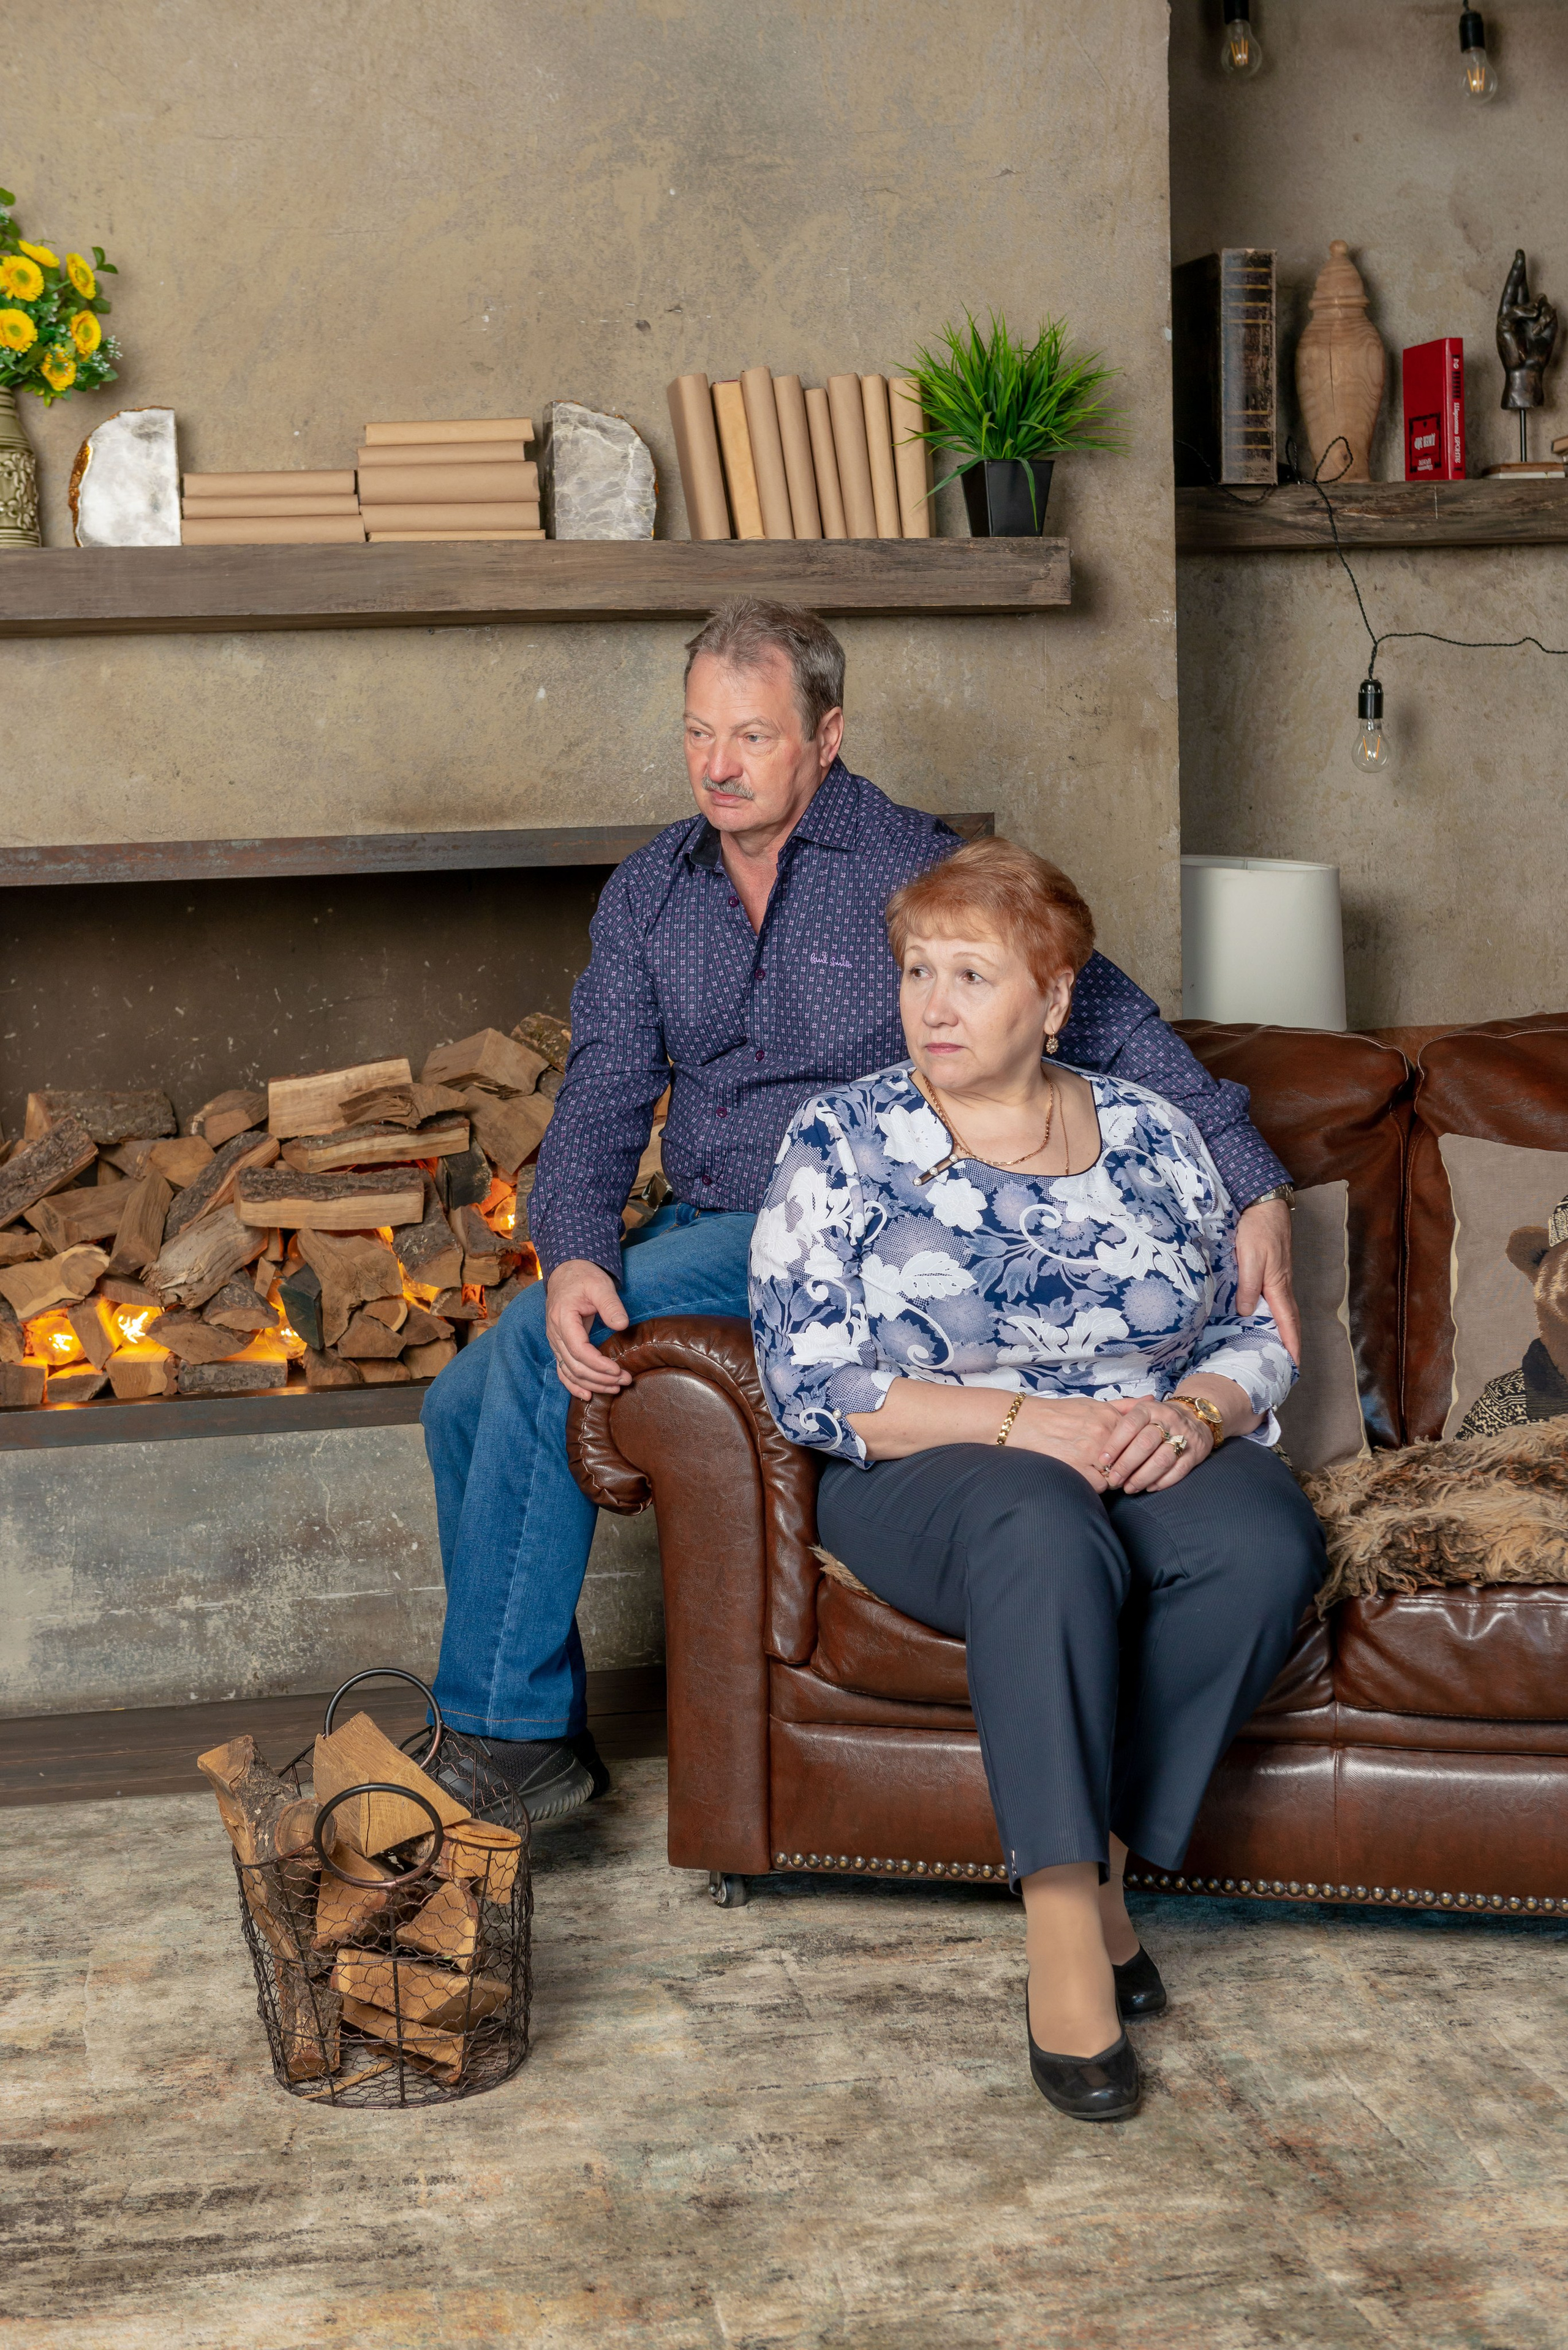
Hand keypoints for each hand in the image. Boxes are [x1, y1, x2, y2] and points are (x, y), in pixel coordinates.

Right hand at [544, 1259, 630, 1400]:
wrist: (567, 1272)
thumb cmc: (584, 1277)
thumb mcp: (600, 1285)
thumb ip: (611, 1304)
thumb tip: (622, 1325)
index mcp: (563, 1318)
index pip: (579, 1350)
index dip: (599, 1365)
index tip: (618, 1370)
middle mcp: (554, 1333)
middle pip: (575, 1366)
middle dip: (601, 1378)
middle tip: (625, 1381)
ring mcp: (555, 1341)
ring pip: (569, 1372)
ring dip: (592, 1384)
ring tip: (615, 1389)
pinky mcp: (559, 1345)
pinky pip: (563, 1370)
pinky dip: (573, 1385)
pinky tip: (587, 1395)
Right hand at [1009, 1394, 1130, 1492]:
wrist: (1026, 1422)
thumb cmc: (1059, 1413)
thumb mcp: (1093, 1404)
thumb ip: (1124, 1406)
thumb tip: (1152, 1400)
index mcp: (1109, 1417)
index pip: (1138, 1441)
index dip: (1134, 1451)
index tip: (1128, 1455)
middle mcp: (1103, 1433)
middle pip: (1130, 1460)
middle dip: (1124, 1466)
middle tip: (1114, 1466)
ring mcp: (1090, 1452)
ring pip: (1117, 1475)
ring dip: (1110, 1477)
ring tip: (1097, 1471)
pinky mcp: (1078, 1468)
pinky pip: (1100, 1486)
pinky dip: (1095, 1485)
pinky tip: (1086, 1475)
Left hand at [1099, 1396, 1211, 1494]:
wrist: (1196, 1416)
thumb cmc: (1158, 1418)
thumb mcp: (1141, 1410)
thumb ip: (1120, 1418)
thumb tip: (1098, 1435)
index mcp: (1150, 1409)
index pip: (1129, 1425)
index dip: (1114, 1444)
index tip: (1103, 1460)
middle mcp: (1167, 1420)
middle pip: (1145, 1444)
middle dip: (1126, 1465)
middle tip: (1114, 1479)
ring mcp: (1183, 1436)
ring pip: (1162, 1460)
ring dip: (1143, 1477)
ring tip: (1129, 1487)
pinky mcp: (1195, 1453)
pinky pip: (1178, 1470)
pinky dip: (1163, 1482)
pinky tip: (1149, 1487)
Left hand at [1236, 1197, 1299, 1364]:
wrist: (1264, 1204)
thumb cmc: (1257, 1229)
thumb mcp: (1248, 1258)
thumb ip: (1248, 1286)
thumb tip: (1247, 1313)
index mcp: (1278, 1285)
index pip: (1287, 1321)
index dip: (1291, 1343)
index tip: (1294, 1365)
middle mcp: (1281, 1284)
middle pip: (1288, 1319)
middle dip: (1290, 1342)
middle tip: (1287, 1364)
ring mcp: (1278, 1276)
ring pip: (1282, 1309)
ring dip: (1282, 1330)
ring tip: (1276, 1349)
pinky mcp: (1272, 1269)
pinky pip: (1275, 1298)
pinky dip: (1274, 1314)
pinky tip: (1263, 1317)